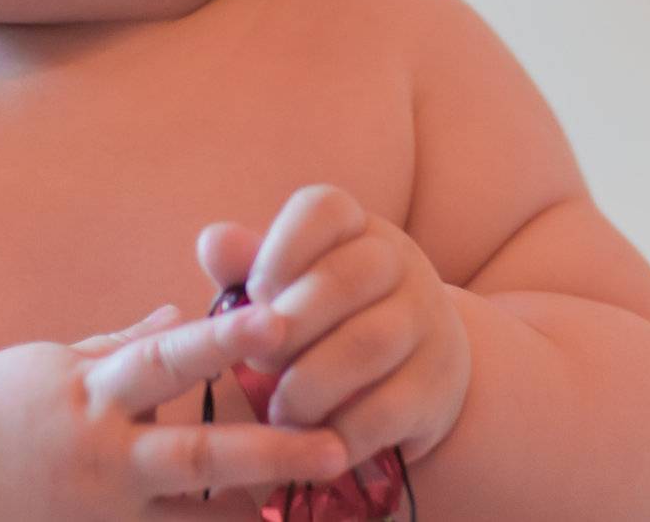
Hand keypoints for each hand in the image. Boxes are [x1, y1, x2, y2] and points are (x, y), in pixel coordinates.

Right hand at [0, 301, 351, 520]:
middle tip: (336, 444)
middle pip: (201, 454)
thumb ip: (121, 344)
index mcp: (94, 392)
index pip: (172, 359)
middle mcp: (105, 455)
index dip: (228, 338)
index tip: (281, 318)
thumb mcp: (56, 361)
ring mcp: (104, 511)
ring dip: (252, 517)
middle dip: (272, 450)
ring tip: (309, 515)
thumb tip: (177, 316)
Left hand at [199, 183, 470, 469]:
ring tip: (279, 409)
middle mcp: (399, 261)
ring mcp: (426, 321)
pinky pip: (388, 407)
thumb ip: (244, 264)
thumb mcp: (284, 282)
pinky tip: (313, 439)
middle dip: (288, 327)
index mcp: (354, 224)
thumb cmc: (322, 315)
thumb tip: (212, 243)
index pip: (322, 209)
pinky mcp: (437, 385)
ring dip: (310, 384)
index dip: (278, 253)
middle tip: (257, 361)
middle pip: (345, 280)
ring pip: (369, 344)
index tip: (253, 296)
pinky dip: (340, 429)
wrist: (411, 365)